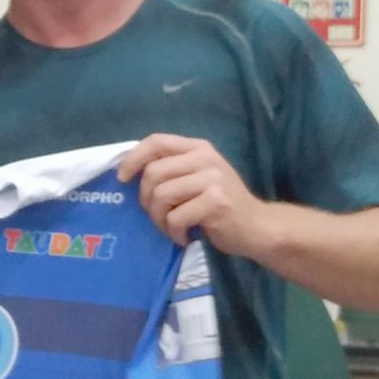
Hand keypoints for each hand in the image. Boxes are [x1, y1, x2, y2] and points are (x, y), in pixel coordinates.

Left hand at [119, 133, 275, 258]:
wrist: (257, 227)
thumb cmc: (222, 205)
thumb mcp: (200, 177)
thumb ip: (174, 169)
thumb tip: (130, 171)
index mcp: (199, 148)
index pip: (156, 141)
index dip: (133, 158)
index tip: (122, 178)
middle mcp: (205, 158)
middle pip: (153, 173)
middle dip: (146, 200)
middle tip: (158, 216)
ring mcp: (212, 179)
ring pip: (160, 196)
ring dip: (159, 220)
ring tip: (171, 228)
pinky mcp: (215, 202)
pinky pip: (175, 218)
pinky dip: (173, 233)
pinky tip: (184, 236)